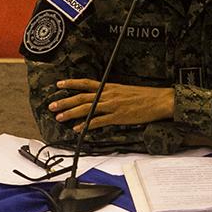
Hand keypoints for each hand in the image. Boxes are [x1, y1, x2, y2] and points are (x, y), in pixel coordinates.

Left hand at [49, 79, 174, 130]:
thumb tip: (101, 97)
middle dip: (65, 101)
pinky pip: (98, 121)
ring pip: (86, 109)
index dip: (71, 83)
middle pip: (81, 97)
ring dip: (71, 113)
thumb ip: (111, 93)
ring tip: (59, 117)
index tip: (59, 84)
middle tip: (52, 106)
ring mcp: (111, 105)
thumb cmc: (144, 96)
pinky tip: (78, 129)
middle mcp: (108, 94)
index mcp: (109, 86)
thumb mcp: (125, 90)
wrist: (159, 100)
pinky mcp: (117, 117)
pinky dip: (86, 125)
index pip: (86, 83)